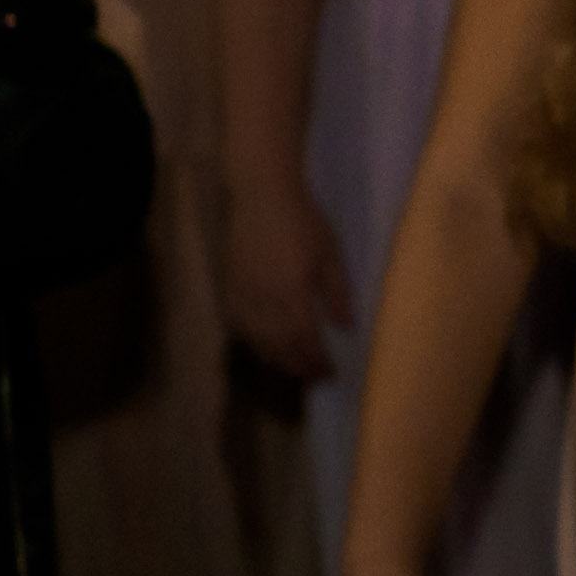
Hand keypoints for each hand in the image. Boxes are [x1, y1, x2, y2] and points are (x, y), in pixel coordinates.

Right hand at [224, 175, 348, 379]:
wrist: (261, 198)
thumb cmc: (304, 223)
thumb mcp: (331, 256)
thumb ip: (337, 294)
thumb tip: (346, 327)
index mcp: (291, 295)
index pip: (304, 340)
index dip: (316, 360)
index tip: (330, 373)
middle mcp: (263, 303)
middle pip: (278, 346)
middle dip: (298, 365)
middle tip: (315, 377)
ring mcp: (241, 298)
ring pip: (257, 341)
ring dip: (276, 359)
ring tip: (295, 368)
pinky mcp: (228, 290)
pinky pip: (240, 328)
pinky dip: (255, 343)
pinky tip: (266, 347)